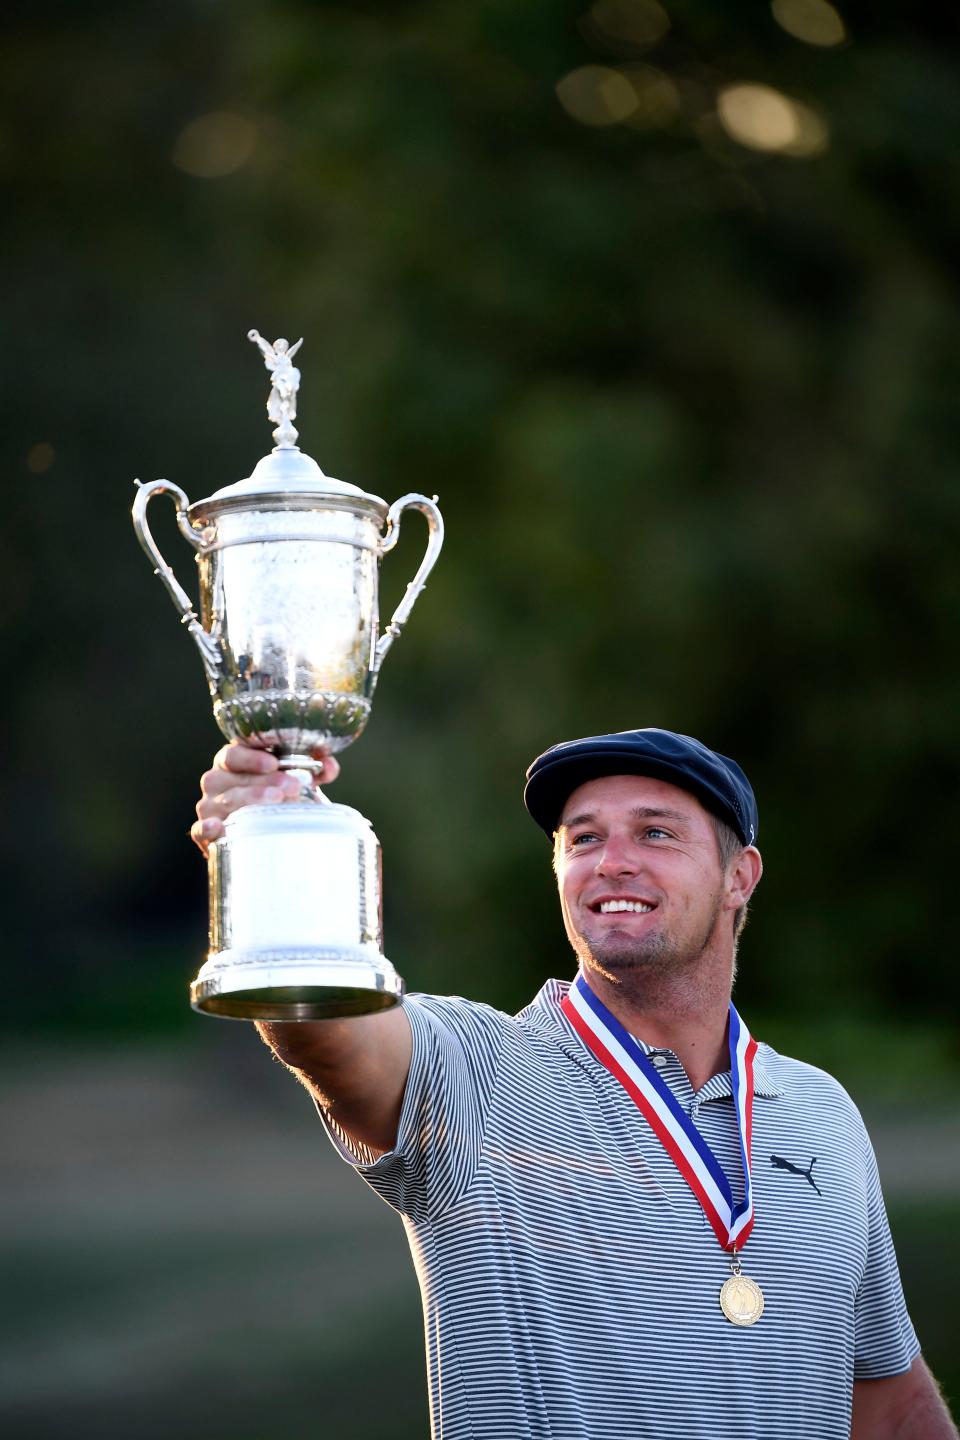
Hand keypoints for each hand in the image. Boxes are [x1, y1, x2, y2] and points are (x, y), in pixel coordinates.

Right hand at [191, 741, 341, 855]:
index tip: (274, 763)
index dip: (252, 757)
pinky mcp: (206, 834)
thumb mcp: (295, 780)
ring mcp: (209, 807)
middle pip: (233, 778)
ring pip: (223, 801)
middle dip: (264, 781)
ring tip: (275, 801)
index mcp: (232, 762)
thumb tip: (328, 765)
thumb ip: (314, 769)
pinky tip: (218, 826)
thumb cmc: (276, 798)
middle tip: (292, 786)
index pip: (233, 754)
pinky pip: (200, 830)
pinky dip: (207, 828)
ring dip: (249, 801)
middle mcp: (217, 782)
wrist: (263, 832)